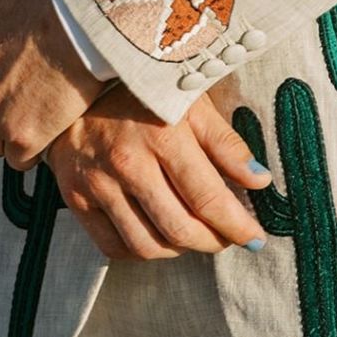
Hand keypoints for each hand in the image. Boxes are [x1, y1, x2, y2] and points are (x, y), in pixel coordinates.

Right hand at [45, 83, 271, 259]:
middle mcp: (128, 161)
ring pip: (148, 245)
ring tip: (193, 234)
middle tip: (227, 238)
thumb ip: (225, 143)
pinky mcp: (76, 198)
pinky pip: (114, 247)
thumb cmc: (143, 93)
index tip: (255, 238)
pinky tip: (156, 234)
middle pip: (180, 229)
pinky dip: (141, 251)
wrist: (76, 84)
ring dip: (179, 249)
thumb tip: (261, 181)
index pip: (208, 198)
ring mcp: (98, 182)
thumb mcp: (190, 103)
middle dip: (213, 242)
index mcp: (163, 133)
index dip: (237, 226)